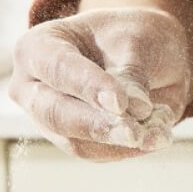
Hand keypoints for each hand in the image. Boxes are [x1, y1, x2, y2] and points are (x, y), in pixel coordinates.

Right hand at [9, 8, 192, 160]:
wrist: (150, 54)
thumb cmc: (135, 37)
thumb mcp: (139, 39)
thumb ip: (133, 72)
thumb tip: (136, 108)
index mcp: (39, 46)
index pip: (58, 68)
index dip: (89, 87)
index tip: (120, 103)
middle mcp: (34, 85)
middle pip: (55, 113)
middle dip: (98, 125)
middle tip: (135, 133)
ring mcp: (50, 117)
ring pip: (76, 142)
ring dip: (120, 143)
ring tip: (158, 134)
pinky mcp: (74, 140)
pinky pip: (99, 154)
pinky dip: (131, 149)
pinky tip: (159, 135)